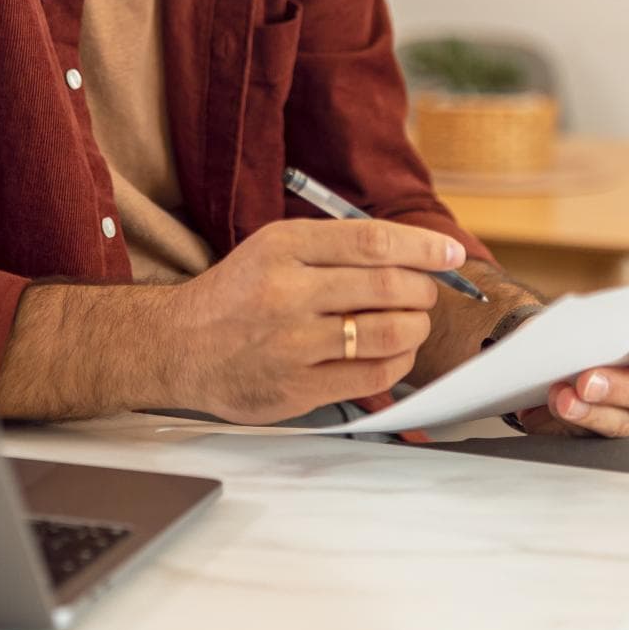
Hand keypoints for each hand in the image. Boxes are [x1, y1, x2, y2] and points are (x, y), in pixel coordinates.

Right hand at [168, 218, 458, 423]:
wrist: (179, 345)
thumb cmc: (238, 294)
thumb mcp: (274, 249)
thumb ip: (335, 248)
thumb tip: (413, 254)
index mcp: (283, 248)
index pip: (371, 242)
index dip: (421, 247)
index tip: (449, 254)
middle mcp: (287, 293)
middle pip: (387, 286)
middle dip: (422, 290)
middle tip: (424, 292)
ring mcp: (292, 344)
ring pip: (387, 332)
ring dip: (416, 326)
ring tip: (411, 321)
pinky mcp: (297, 388)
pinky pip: (372, 375)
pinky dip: (398, 361)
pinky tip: (395, 352)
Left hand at [510, 322, 628, 438]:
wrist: (554, 359)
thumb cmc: (579, 334)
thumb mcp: (579, 320)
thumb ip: (579, 324)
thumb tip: (555, 336)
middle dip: (621, 388)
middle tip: (586, 382)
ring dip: (592, 413)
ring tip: (561, 400)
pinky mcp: (617, 444)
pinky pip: (599, 444)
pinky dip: (570, 428)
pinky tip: (546, 416)